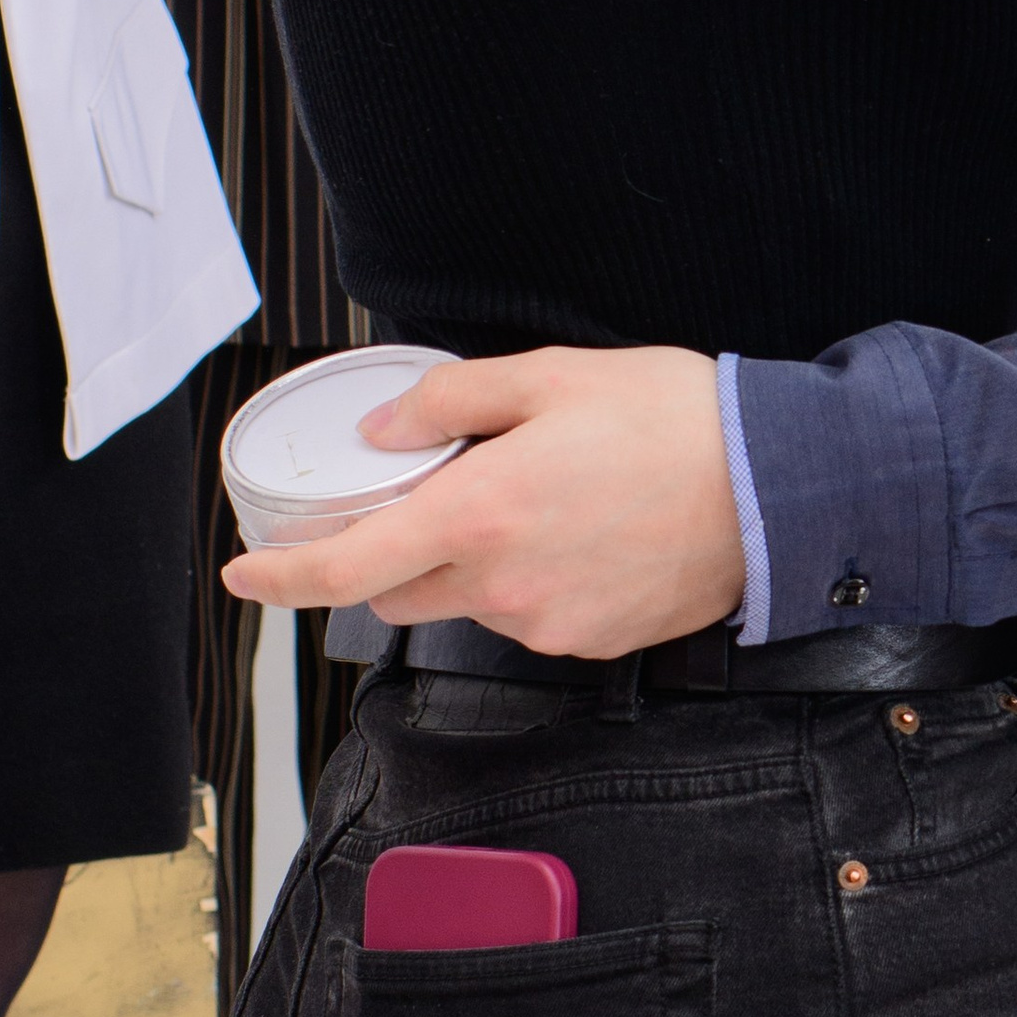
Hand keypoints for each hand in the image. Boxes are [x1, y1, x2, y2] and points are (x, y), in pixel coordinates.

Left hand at [220, 345, 742, 658]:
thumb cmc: (670, 420)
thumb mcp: (550, 376)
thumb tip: (381, 433)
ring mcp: (546, 622)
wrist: (774, 486)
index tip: (242, 574)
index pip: (344, 566)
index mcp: (478, 514)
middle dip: (398, 548)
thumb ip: (448, 402)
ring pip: (468, 601)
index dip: (279, 578)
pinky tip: (585, 530)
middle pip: (400, 589)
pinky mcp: (589, 641)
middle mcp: (502, 584)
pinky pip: (528, 614)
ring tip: (547, 496)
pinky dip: (533, 578)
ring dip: (474, 560)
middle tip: (443, 488)